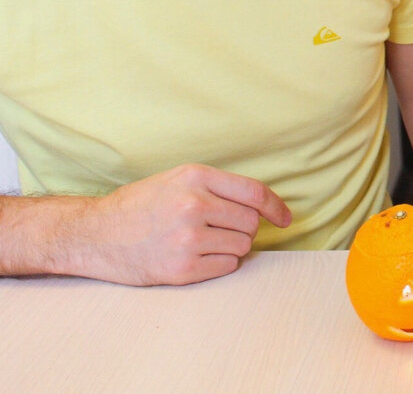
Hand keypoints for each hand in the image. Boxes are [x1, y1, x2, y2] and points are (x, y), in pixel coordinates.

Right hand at [78, 164, 291, 285]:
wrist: (94, 234)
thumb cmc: (139, 206)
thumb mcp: (177, 180)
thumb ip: (217, 188)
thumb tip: (262, 205)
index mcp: (195, 177)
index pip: (255, 193)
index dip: (276, 207)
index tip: (285, 219)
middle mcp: (194, 205)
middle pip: (251, 223)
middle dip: (242, 229)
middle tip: (217, 230)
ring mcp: (188, 238)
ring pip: (242, 247)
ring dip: (230, 248)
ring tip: (200, 242)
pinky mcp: (182, 267)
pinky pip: (227, 267)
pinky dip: (218, 265)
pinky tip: (195, 258)